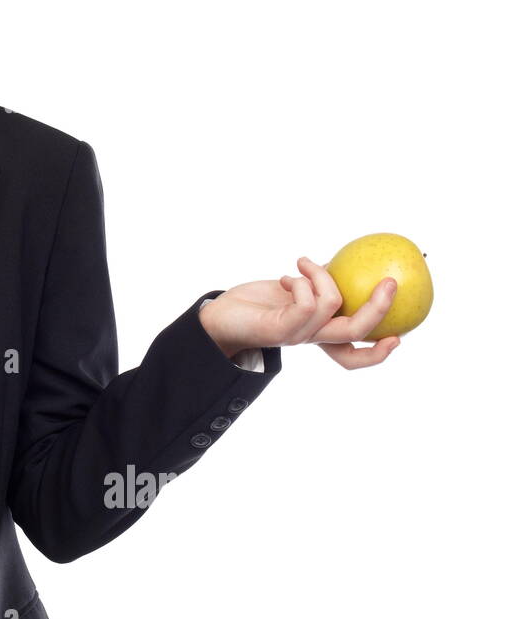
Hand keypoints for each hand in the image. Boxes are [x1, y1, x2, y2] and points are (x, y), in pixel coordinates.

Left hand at [199, 256, 400, 369]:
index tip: (399, 337)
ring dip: (320, 274)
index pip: (352, 355)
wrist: (218, 316)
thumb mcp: (296, 291)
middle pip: (355, 333)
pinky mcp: (280, 328)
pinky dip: (303, 281)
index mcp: (318, 334)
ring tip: (301, 263)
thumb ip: (321, 285)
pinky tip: (288, 277)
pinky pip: (308, 301)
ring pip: (332, 304)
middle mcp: (310, 338)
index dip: (378, 353)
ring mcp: (296, 335)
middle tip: (390, 281)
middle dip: (378, 308)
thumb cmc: (257, 302)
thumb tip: (348, 264)